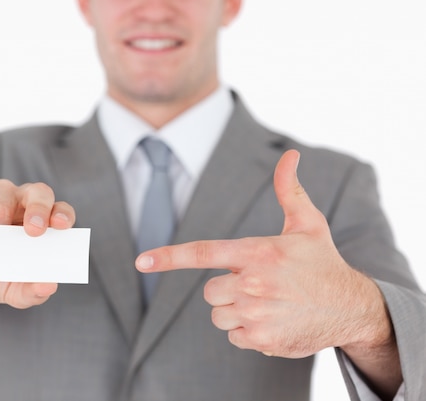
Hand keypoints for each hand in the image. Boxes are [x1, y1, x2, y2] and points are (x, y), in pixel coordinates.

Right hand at [0, 175, 74, 307]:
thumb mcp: (10, 290)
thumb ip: (30, 293)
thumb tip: (49, 287)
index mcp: (44, 223)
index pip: (62, 212)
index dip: (63, 215)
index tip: (62, 226)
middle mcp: (26, 202)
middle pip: (40, 193)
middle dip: (39, 209)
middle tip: (34, 231)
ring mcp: (2, 192)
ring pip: (3, 202)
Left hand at [135, 150, 390, 358]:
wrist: (353, 308)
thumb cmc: (323, 263)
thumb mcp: (308, 224)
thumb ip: (289, 190)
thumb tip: (289, 155)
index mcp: (258, 252)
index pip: (204, 253)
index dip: (168, 257)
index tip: (141, 262)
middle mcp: (253, 284)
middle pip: (210, 291)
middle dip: (228, 287)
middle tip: (259, 284)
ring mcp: (256, 315)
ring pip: (219, 315)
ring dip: (236, 311)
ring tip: (268, 303)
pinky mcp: (261, 340)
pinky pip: (234, 336)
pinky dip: (248, 331)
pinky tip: (274, 321)